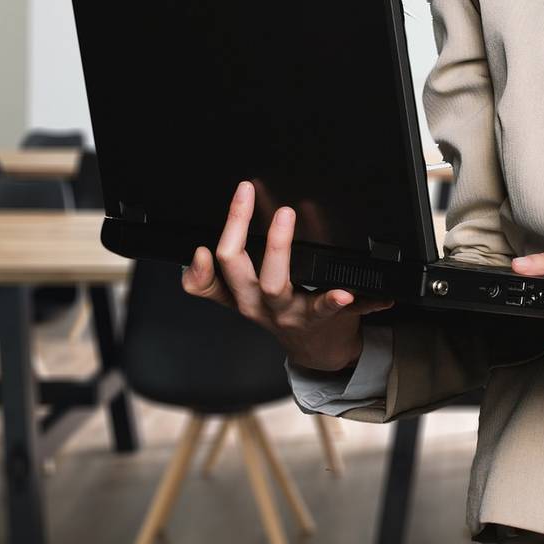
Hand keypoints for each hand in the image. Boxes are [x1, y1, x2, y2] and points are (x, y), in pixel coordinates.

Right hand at [181, 180, 392, 370]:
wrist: (319, 350)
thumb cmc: (286, 314)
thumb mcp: (252, 294)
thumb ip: (236, 262)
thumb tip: (237, 214)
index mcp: (240, 296)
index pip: (208, 283)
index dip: (198, 269)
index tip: (200, 248)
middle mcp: (258, 305)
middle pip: (236, 270)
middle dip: (237, 228)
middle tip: (247, 194)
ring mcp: (286, 314)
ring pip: (273, 284)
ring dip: (277, 246)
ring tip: (285, 215)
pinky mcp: (317, 319)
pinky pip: (324, 308)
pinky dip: (335, 299)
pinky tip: (344, 291)